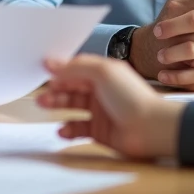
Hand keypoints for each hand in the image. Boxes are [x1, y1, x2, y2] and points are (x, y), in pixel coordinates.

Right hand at [37, 55, 185, 160]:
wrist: (152, 129)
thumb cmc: (131, 97)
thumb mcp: (102, 72)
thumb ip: (75, 67)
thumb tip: (50, 62)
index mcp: (103, 73)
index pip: (76, 68)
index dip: (59, 69)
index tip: (41, 70)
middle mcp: (101, 90)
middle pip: (72, 87)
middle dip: (55, 89)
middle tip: (41, 94)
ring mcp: (100, 111)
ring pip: (72, 106)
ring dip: (57, 105)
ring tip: (44, 106)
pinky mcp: (100, 131)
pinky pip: (78, 128)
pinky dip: (68, 129)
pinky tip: (62, 130)